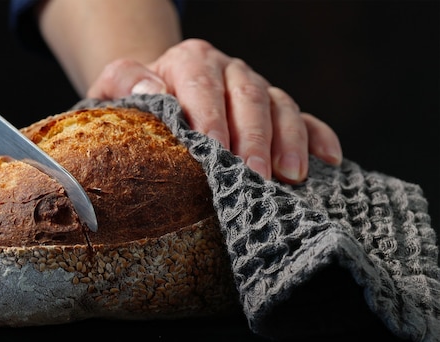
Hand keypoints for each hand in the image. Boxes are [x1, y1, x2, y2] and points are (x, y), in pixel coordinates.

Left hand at [87, 39, 341, 183]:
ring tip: (290, 176)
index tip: (213, 149)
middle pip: (249, 97)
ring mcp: (256, 88)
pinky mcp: (276, 109)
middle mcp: (229, 70)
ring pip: (281, 106)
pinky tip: (330, 159)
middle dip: (254, 138)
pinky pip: (306, 118)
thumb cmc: (136, 101)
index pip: (203, 85)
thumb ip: (125, 81)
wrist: (158, 92)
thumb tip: (151, 88)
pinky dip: (319, 137)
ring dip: (288, 141)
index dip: (210, 116)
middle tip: (254, 176)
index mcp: (191, 61)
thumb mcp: (115, 87)